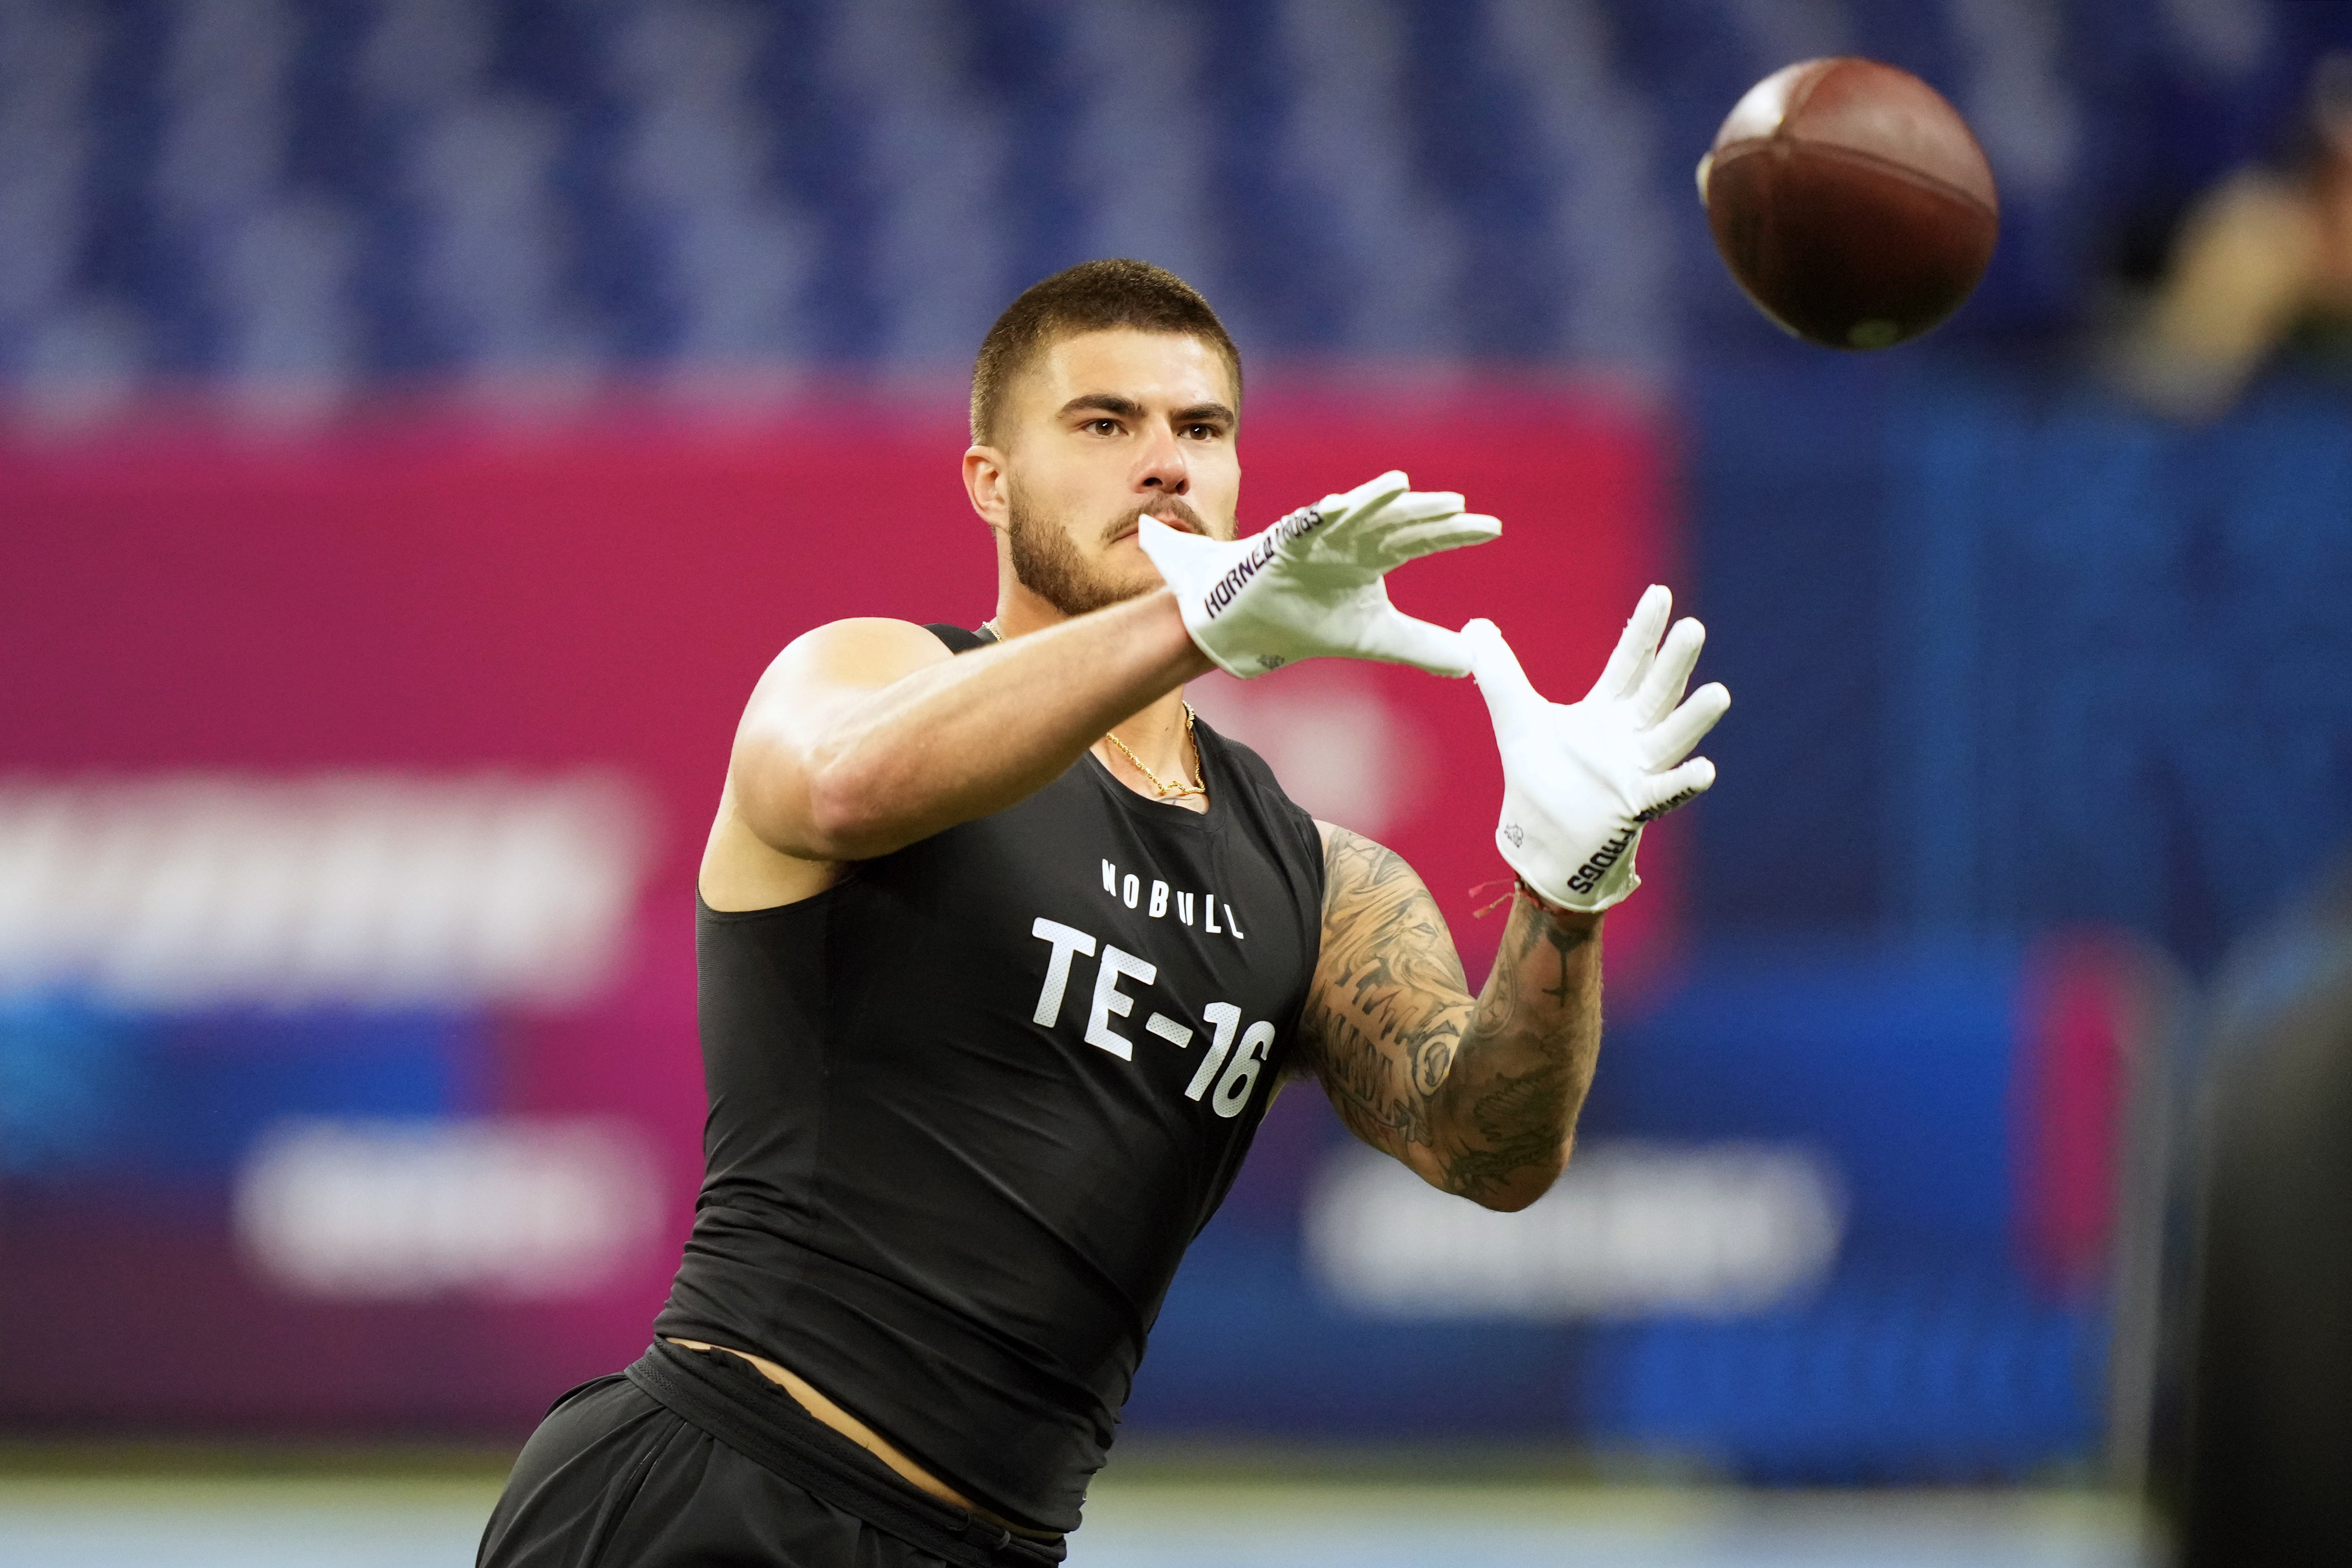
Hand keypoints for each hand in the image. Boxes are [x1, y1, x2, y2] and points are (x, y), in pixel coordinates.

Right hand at [1136, 471, 1499, 678]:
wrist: (1255, 626)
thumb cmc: (1313, 619)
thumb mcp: (1377, 637)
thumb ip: (1422, 645)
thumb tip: (1471, 663)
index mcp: (1376, 556)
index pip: (1423, 538)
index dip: (1456, 532)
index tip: (1493, 528)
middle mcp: (1353, 539)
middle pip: (1395, 520)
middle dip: (1426, 512)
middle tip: (1461, 505)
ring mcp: (1318, 537)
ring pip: (1353, 513)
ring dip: (1374, 498)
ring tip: (1402, 484)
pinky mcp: (1283, 544)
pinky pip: (1302, 526)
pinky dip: (1316, 518)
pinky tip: (1334, 506)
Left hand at [1463, 586, 1728, 912]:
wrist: (1539, 839)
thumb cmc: (1540, 778)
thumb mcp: (1516, 718)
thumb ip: (1499, 673)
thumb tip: (1475, 626)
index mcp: (1608, 710)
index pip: (1630, 663)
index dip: (1643, 630)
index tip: (1660, 593)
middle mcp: (1631, 735)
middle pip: (1658, 691)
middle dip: (1675, 662)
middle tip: (1693, 627)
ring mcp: (1638, 770)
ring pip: (1673, 738)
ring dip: (1695, 718)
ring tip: (1720, 693)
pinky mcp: (1635, 806)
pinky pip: (1665, 793)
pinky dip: (1684, 783)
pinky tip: (1704, 770)